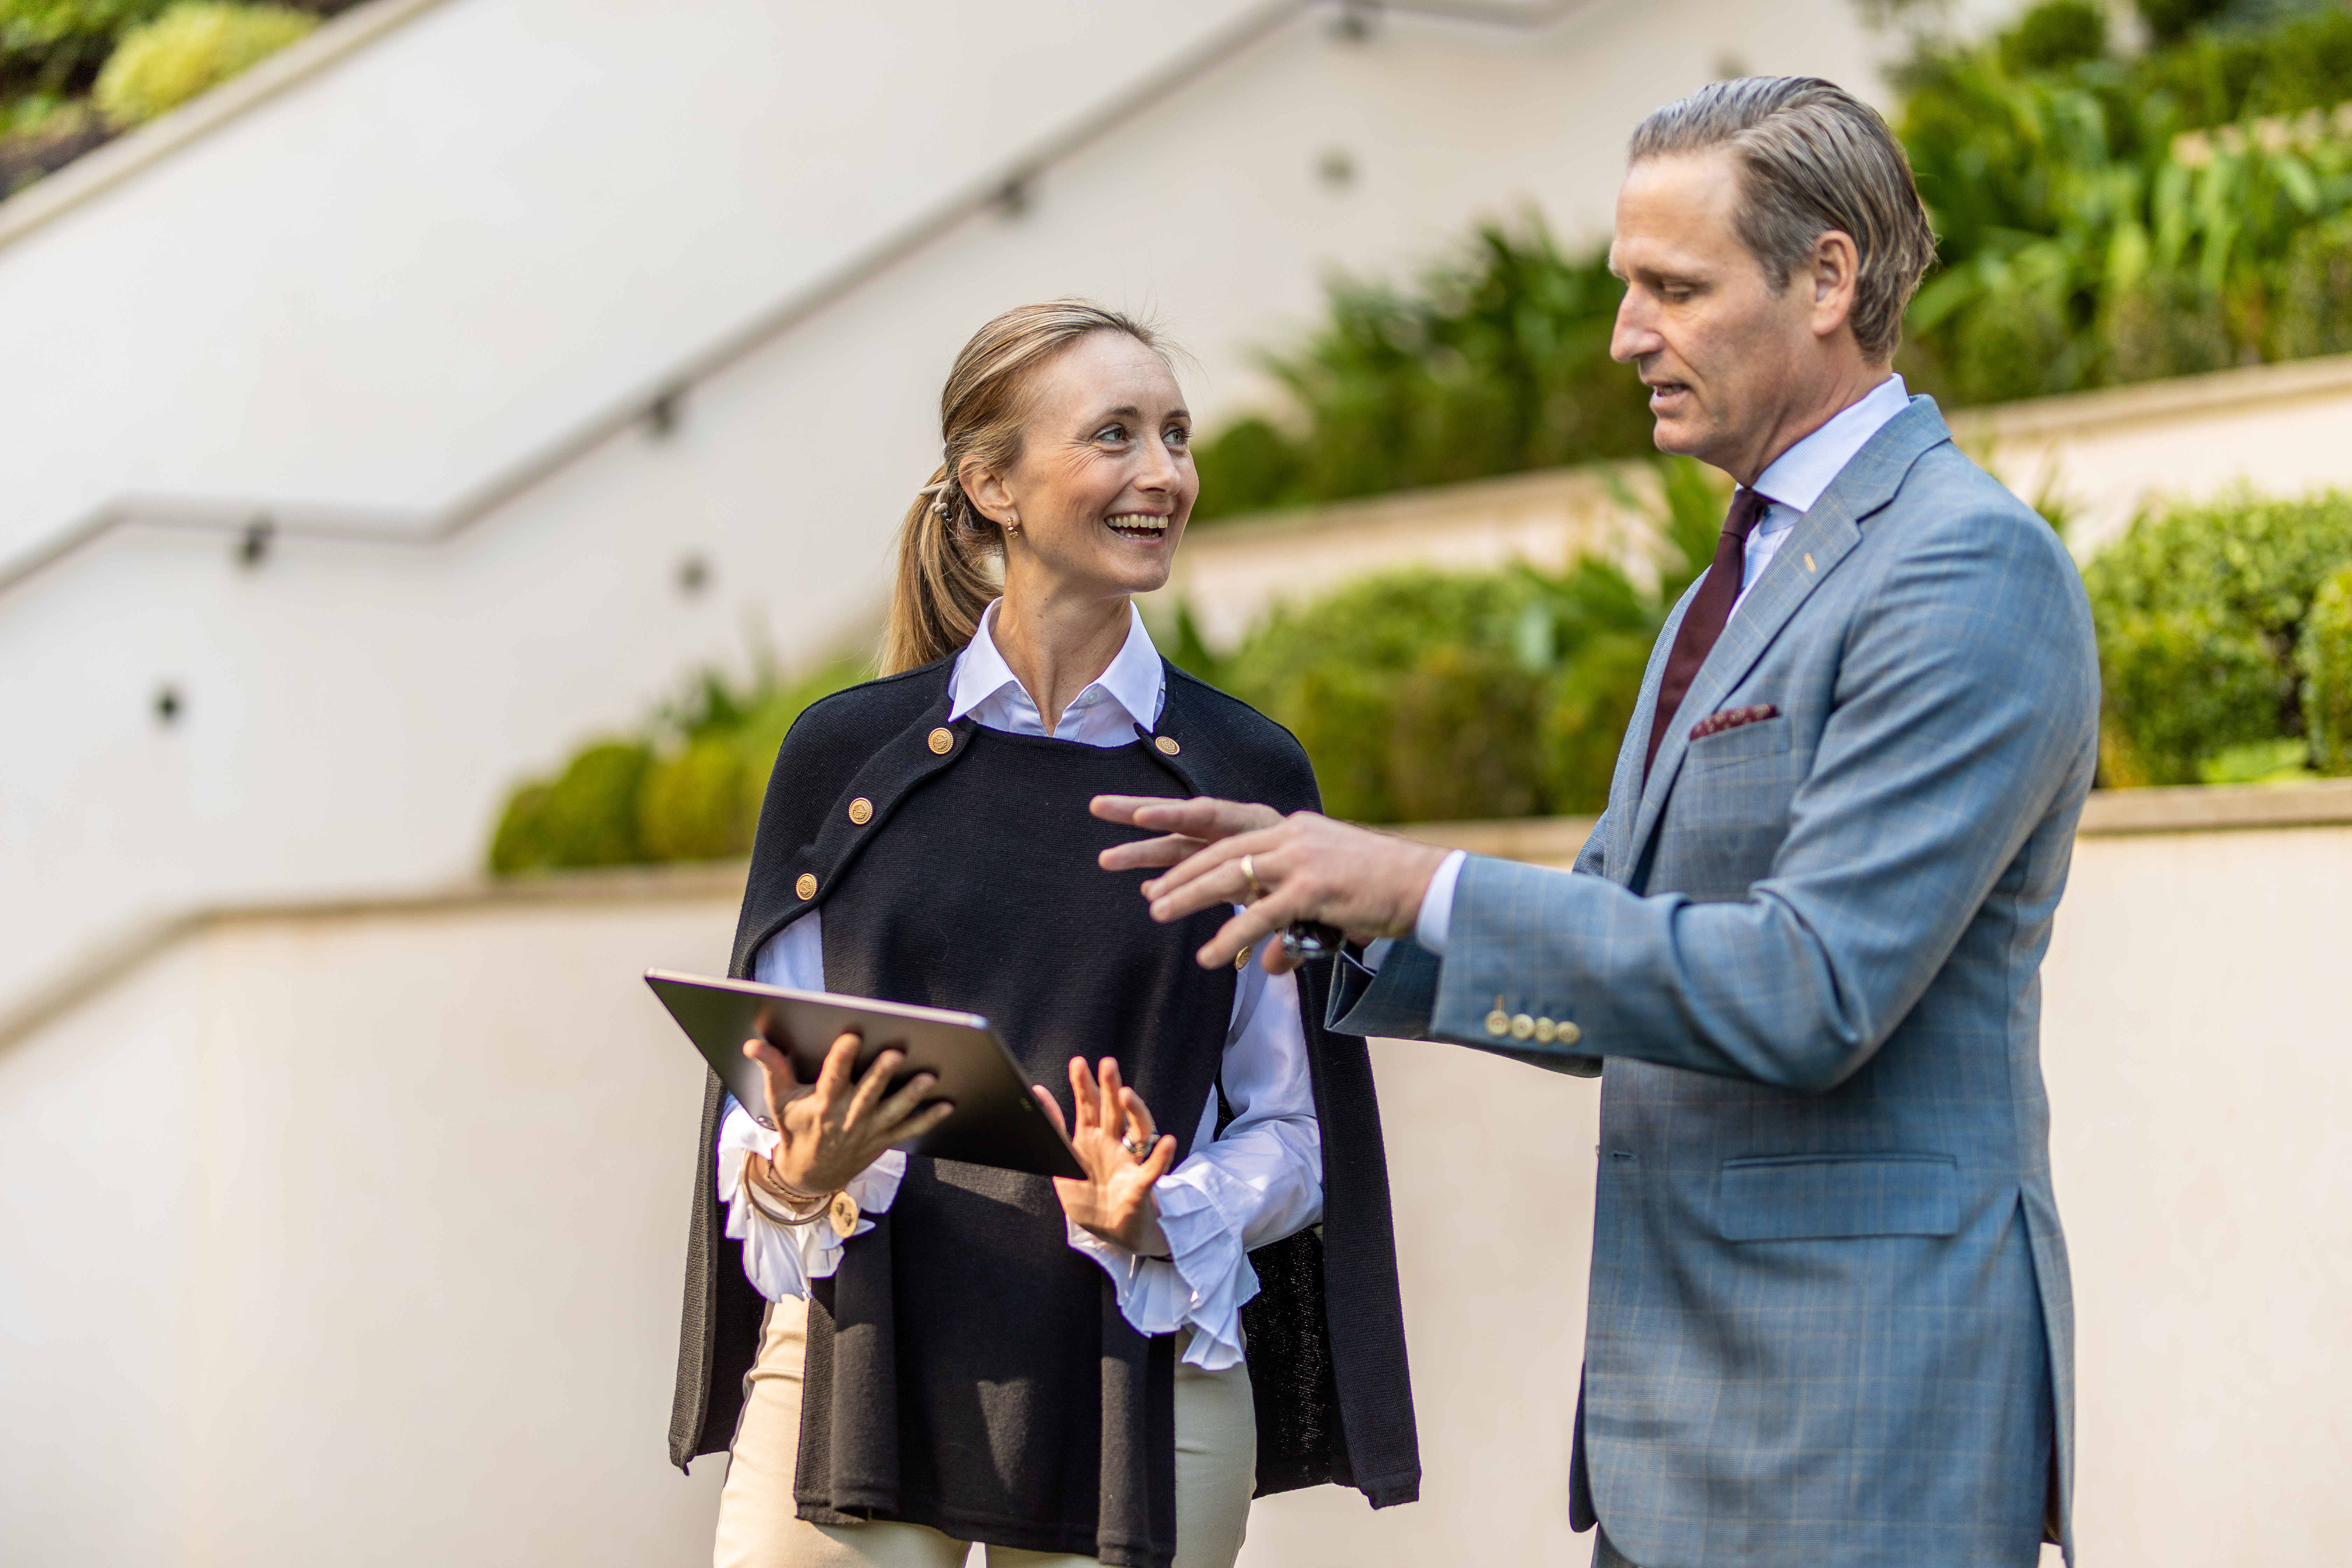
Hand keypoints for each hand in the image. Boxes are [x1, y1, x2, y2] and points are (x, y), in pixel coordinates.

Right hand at [743, 1030, 953, 1200]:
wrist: (809, 1175)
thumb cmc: (796, 1130)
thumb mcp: (779, 1101)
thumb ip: (772, 1068)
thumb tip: (754, 1042)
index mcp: (822, 1104)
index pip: (832, 1077)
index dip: (841, 1057)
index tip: (851, 1036)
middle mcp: (847, 1118)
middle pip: (867, 1093)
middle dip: (881, 1073)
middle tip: (897, 1052)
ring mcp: (868, 1131)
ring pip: (892, 1111)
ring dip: (911, 1095)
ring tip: (929, 1077)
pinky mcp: (882, 1139)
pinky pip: (908, 1129)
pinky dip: (927, 1118)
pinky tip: (947, 1105)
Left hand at [1032, 1055, 1173, 1254]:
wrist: (1110, 1234)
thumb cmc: (1089, 1198)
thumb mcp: (1063, 1163)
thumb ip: (1054, 1129)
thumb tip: (1037, 1093)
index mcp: (1092, 1140)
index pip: (1089, 1106)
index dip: (1084, 1085)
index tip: (1078, 1063)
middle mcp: (1113, 1145)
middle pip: (1113, 1111)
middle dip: (1109, 1087)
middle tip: (1107, 1064)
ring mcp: (1128, 1163)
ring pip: (1137, 1130)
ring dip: (1134, 1111)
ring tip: (1127, 1094)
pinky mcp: (1140, 1186)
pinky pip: (1153, 1170)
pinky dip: (1161, 1157)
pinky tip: (1168, 1142)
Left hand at [1093, 795, 1447, 972]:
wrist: (1428, 886)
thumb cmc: (1378, 891)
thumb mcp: (1323, 902)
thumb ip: (1286, 927)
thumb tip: (1262, 964)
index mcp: (1288, 828)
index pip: (1218, 826)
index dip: (1174, 830)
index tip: (1133, 831)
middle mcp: (1288, 833)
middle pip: (1210, 842)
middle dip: (1162, 855)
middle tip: (1118, 867)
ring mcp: (1300, 857)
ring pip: (1228, 873)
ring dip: (1186, 893)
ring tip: (1153, 911)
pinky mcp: (1314, 888)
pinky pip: (1260, 915)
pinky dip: (1230, 936)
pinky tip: (1206, 956)